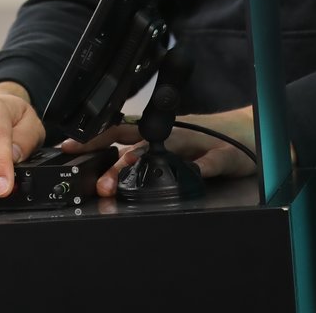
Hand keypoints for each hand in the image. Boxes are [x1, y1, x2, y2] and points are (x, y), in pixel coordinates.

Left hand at [65, 105, 264, 195]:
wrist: (247, 133)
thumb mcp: (171, 147)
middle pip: (138, 143)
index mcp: (157, 135)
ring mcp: (197, 144)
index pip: (119, 132)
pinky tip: (194, 172)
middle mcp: (172, 136)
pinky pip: (212, 161)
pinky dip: (203, 166)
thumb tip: (112, 168)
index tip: (68, 147)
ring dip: (149, 159)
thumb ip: (144, 156)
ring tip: (130, 169)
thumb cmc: (205, 141)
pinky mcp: (223, 154)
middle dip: (116, 161)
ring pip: (170, 150)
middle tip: (101, 182)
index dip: (94, 139)